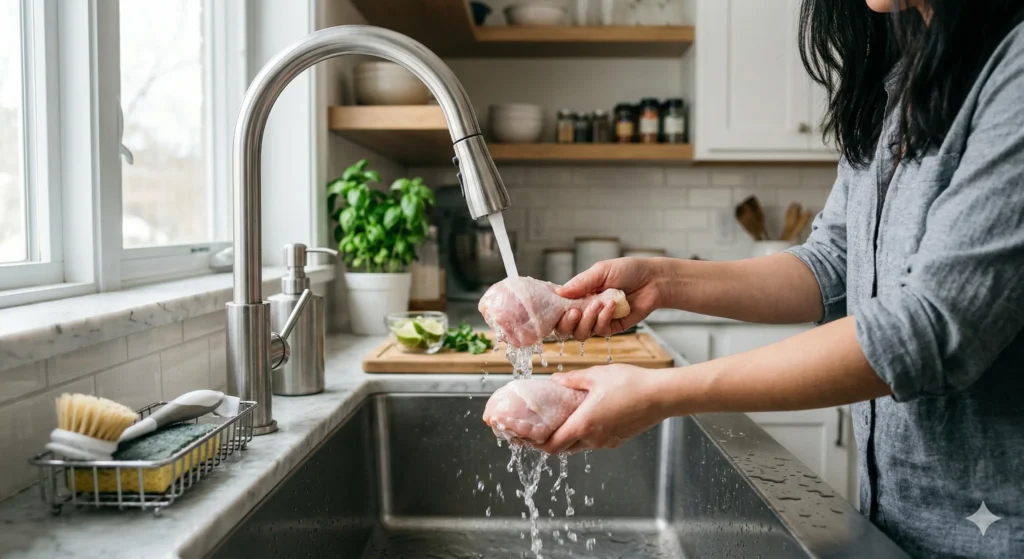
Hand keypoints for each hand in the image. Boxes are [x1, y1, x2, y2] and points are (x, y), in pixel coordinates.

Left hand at [536, 364, 670, 453]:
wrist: (662, 396)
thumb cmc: (631, 384)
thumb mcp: (597, 375)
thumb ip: (573, 379)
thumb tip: (556, 379)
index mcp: (583, 425)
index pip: (552, 446)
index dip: (537, 444)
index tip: (528, 436)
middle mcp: (594, 439)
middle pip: (564, 449)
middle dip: (550, 441)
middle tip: (541, 429)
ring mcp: (607, 441)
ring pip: (580, 446)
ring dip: (569, 438)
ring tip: (562, 421)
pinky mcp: (619, 440)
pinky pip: (596, 442)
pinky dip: (586, 435)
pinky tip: (586, 419)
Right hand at [555, 257, 669, 339]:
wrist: (653, 280)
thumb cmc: (628, 271)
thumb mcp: (601, 271)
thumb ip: (581, 282)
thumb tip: (559, 292)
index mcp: (578, 294)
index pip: (558, 308)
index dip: (554, 312)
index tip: (557, 308)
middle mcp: (585, 309)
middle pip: (565, 327)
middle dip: (567, 322)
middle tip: (574, 312)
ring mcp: (598, 320)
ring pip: (581, 333)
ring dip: (587, 320)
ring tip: (598, 304)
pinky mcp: (612, 327)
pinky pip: (600, 331)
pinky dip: (603, 319)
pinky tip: (612, 306)